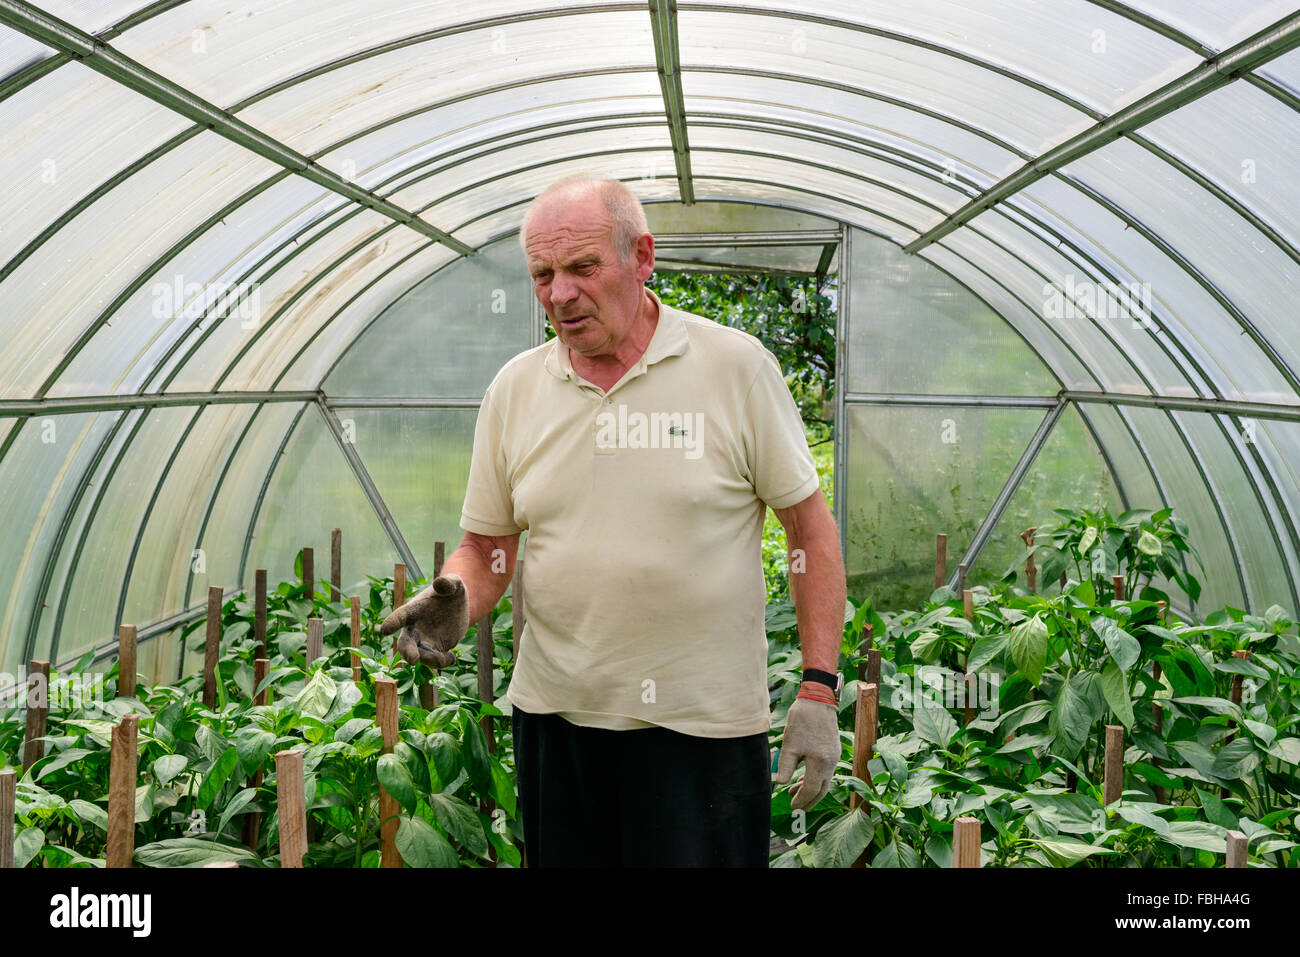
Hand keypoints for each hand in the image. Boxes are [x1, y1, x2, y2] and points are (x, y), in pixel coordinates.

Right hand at [378, 574, 469, 667]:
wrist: (457, 606)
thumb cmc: (450, 591)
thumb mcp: (454, 584)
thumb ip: (448, 583)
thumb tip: (441, 582)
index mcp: (414, 610)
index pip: (400, 616)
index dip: (392, 622)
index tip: (383, 630)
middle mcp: (414, 628)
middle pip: (405, 643)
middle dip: (407, 651)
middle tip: (413, 660)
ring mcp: (423, 641)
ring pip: (420, 656)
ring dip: (431, 660)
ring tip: (448, 658)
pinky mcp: (434, 649)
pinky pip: (434, 661)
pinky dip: (442, 663)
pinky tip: (452, 658)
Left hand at [775, 695, 840, 810]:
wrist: (818, 700)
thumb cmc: (802, 720)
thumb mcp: (789, 744)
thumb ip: (786, 766)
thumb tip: (781, 783)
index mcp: (820, 762)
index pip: (811, 789)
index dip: (801, 799)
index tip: (792, 805)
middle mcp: (831, 762)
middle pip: (822, 789)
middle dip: (809, 800)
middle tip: (797, 807)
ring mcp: (835, 756)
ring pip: (824, 780)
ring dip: (811, 788)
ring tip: (794, 791)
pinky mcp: (834, 750)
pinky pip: (826, 770)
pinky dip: (815, 777)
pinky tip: (803, 777)